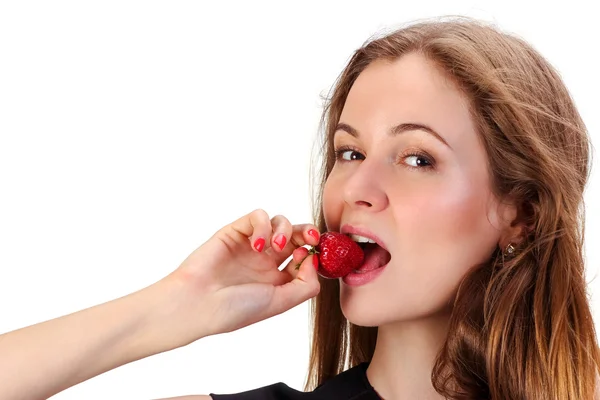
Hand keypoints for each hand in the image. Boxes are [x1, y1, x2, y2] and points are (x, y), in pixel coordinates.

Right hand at [165, 209, 321, 343]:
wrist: (198, 303)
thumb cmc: (235, 309)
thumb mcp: (280, 303)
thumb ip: (306, 284)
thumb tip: (313, 258)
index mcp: (277, 280)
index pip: (305, 258)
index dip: (313, 254)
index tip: (311, 258)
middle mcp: (266, 261)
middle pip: (296, 236)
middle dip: (308, 233)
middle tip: (311, 237)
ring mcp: (251, 245)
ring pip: (280, 222)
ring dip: (286, 230)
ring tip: (276, 246)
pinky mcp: (236, 231)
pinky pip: (258, 216)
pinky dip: (263, 225)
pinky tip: (257, 244)